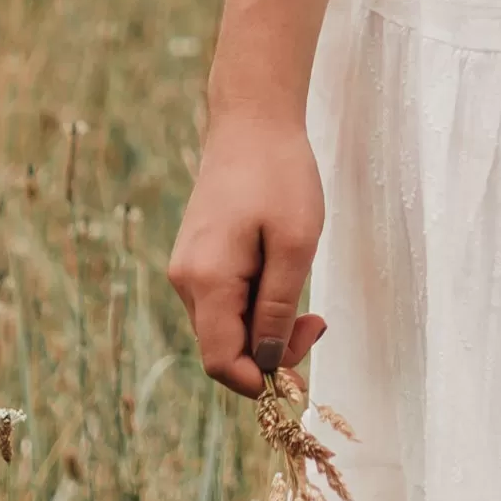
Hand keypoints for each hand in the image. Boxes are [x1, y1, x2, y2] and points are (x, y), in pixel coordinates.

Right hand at [168, 101, 326, 399]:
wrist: (252, 122)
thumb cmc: (279, 175)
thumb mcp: (294, 244)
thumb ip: (278, 307)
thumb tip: (267, 360)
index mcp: (206, 280)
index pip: (220, 361)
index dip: (258, 379)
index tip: (302, 367)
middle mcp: (185, 280)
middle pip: (223, 347)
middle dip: (270, 349)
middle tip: (316, 319)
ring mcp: (187, 268)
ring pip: (225, 326)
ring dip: (265, 326)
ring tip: (303, 295)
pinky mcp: (198, 257)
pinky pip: (224, 302)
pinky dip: (254, 305)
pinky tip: (281, 275)